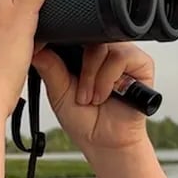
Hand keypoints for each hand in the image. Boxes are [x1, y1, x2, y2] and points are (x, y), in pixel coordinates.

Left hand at [31, 42, 155, 155]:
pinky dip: (108, 79)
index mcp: (81, 53)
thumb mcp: (58, 93)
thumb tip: (35, 48)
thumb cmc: (83, 119)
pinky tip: (104, 96)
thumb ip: (50, 69)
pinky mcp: (141, 63)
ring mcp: (122, 55)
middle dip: (79, 68)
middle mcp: (103, 51)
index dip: (61, 45)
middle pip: (87, 36)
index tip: (52, 62)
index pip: (71, 34)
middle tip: (78, 95)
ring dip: (93, 77)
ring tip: (90, 99)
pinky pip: (121, 57)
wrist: (105, 142)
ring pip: (103, 47)